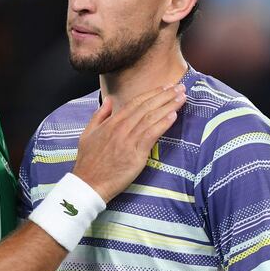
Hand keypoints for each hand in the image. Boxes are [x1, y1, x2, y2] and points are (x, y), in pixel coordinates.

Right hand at [73, 84, 185, 201]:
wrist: (88, 183)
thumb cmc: (88, 161)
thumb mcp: (88, 133)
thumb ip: (100, 114)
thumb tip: (109, 99)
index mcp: (112, 122)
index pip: (135, 102)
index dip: (152, 93)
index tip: (165, 86)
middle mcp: (121, 128)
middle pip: (146, 107)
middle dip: (165, 95)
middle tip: (180, 87)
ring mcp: (129, 140)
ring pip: (151, 118)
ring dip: (168, 106)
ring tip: (182, 98)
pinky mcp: (136, 154)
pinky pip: (151, 135)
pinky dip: (163, 124)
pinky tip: (173, 116)